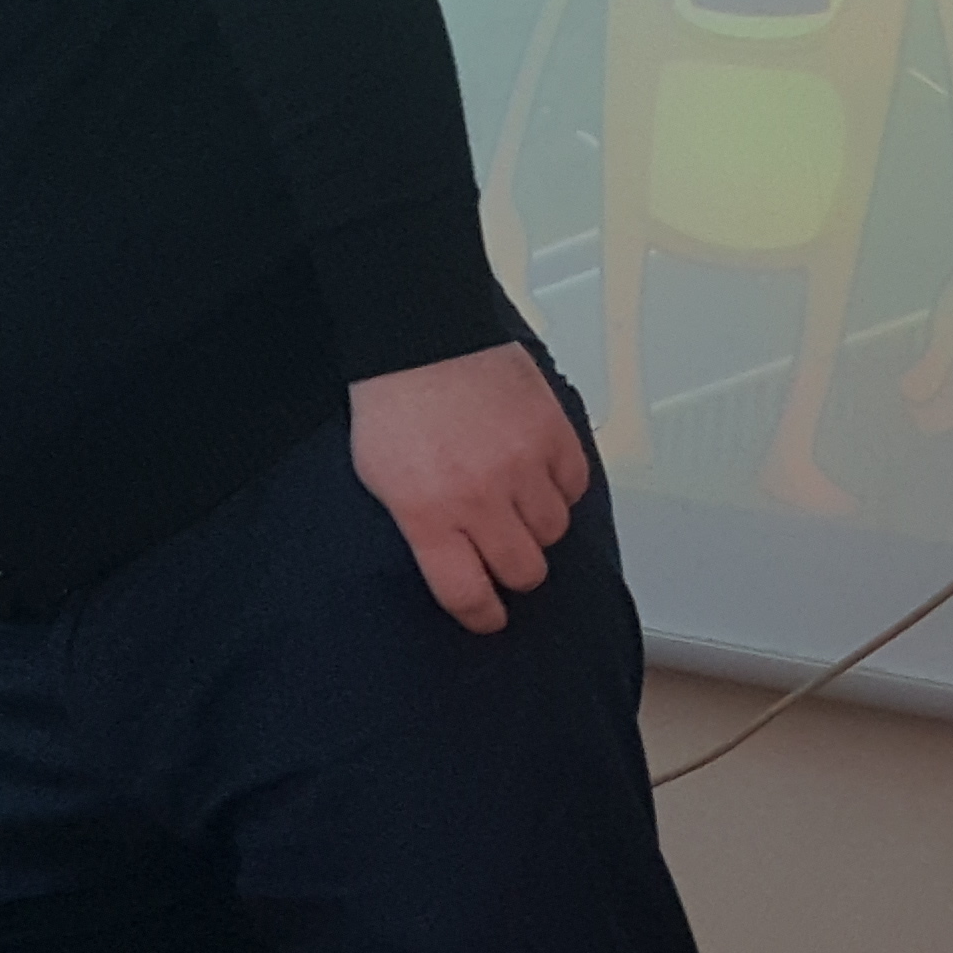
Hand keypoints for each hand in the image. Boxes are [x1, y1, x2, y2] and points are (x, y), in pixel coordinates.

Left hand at [350, 341, 589, 634]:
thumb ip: (419, 526)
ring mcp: (522, 465)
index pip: (468, 593)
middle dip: (514, 571)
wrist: (420, 335)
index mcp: (428, 514)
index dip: (483, 615)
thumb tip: (454, 560)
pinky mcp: (552, 433)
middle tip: (505, 555)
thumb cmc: (392, 401)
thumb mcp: (379, 482)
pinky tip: (538, 474)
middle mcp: (480, 497)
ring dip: (537, 527)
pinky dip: (560, 486)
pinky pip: (574, 485)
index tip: (489, 617)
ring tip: (517, 503)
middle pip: (523, 571)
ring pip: (553, 531)